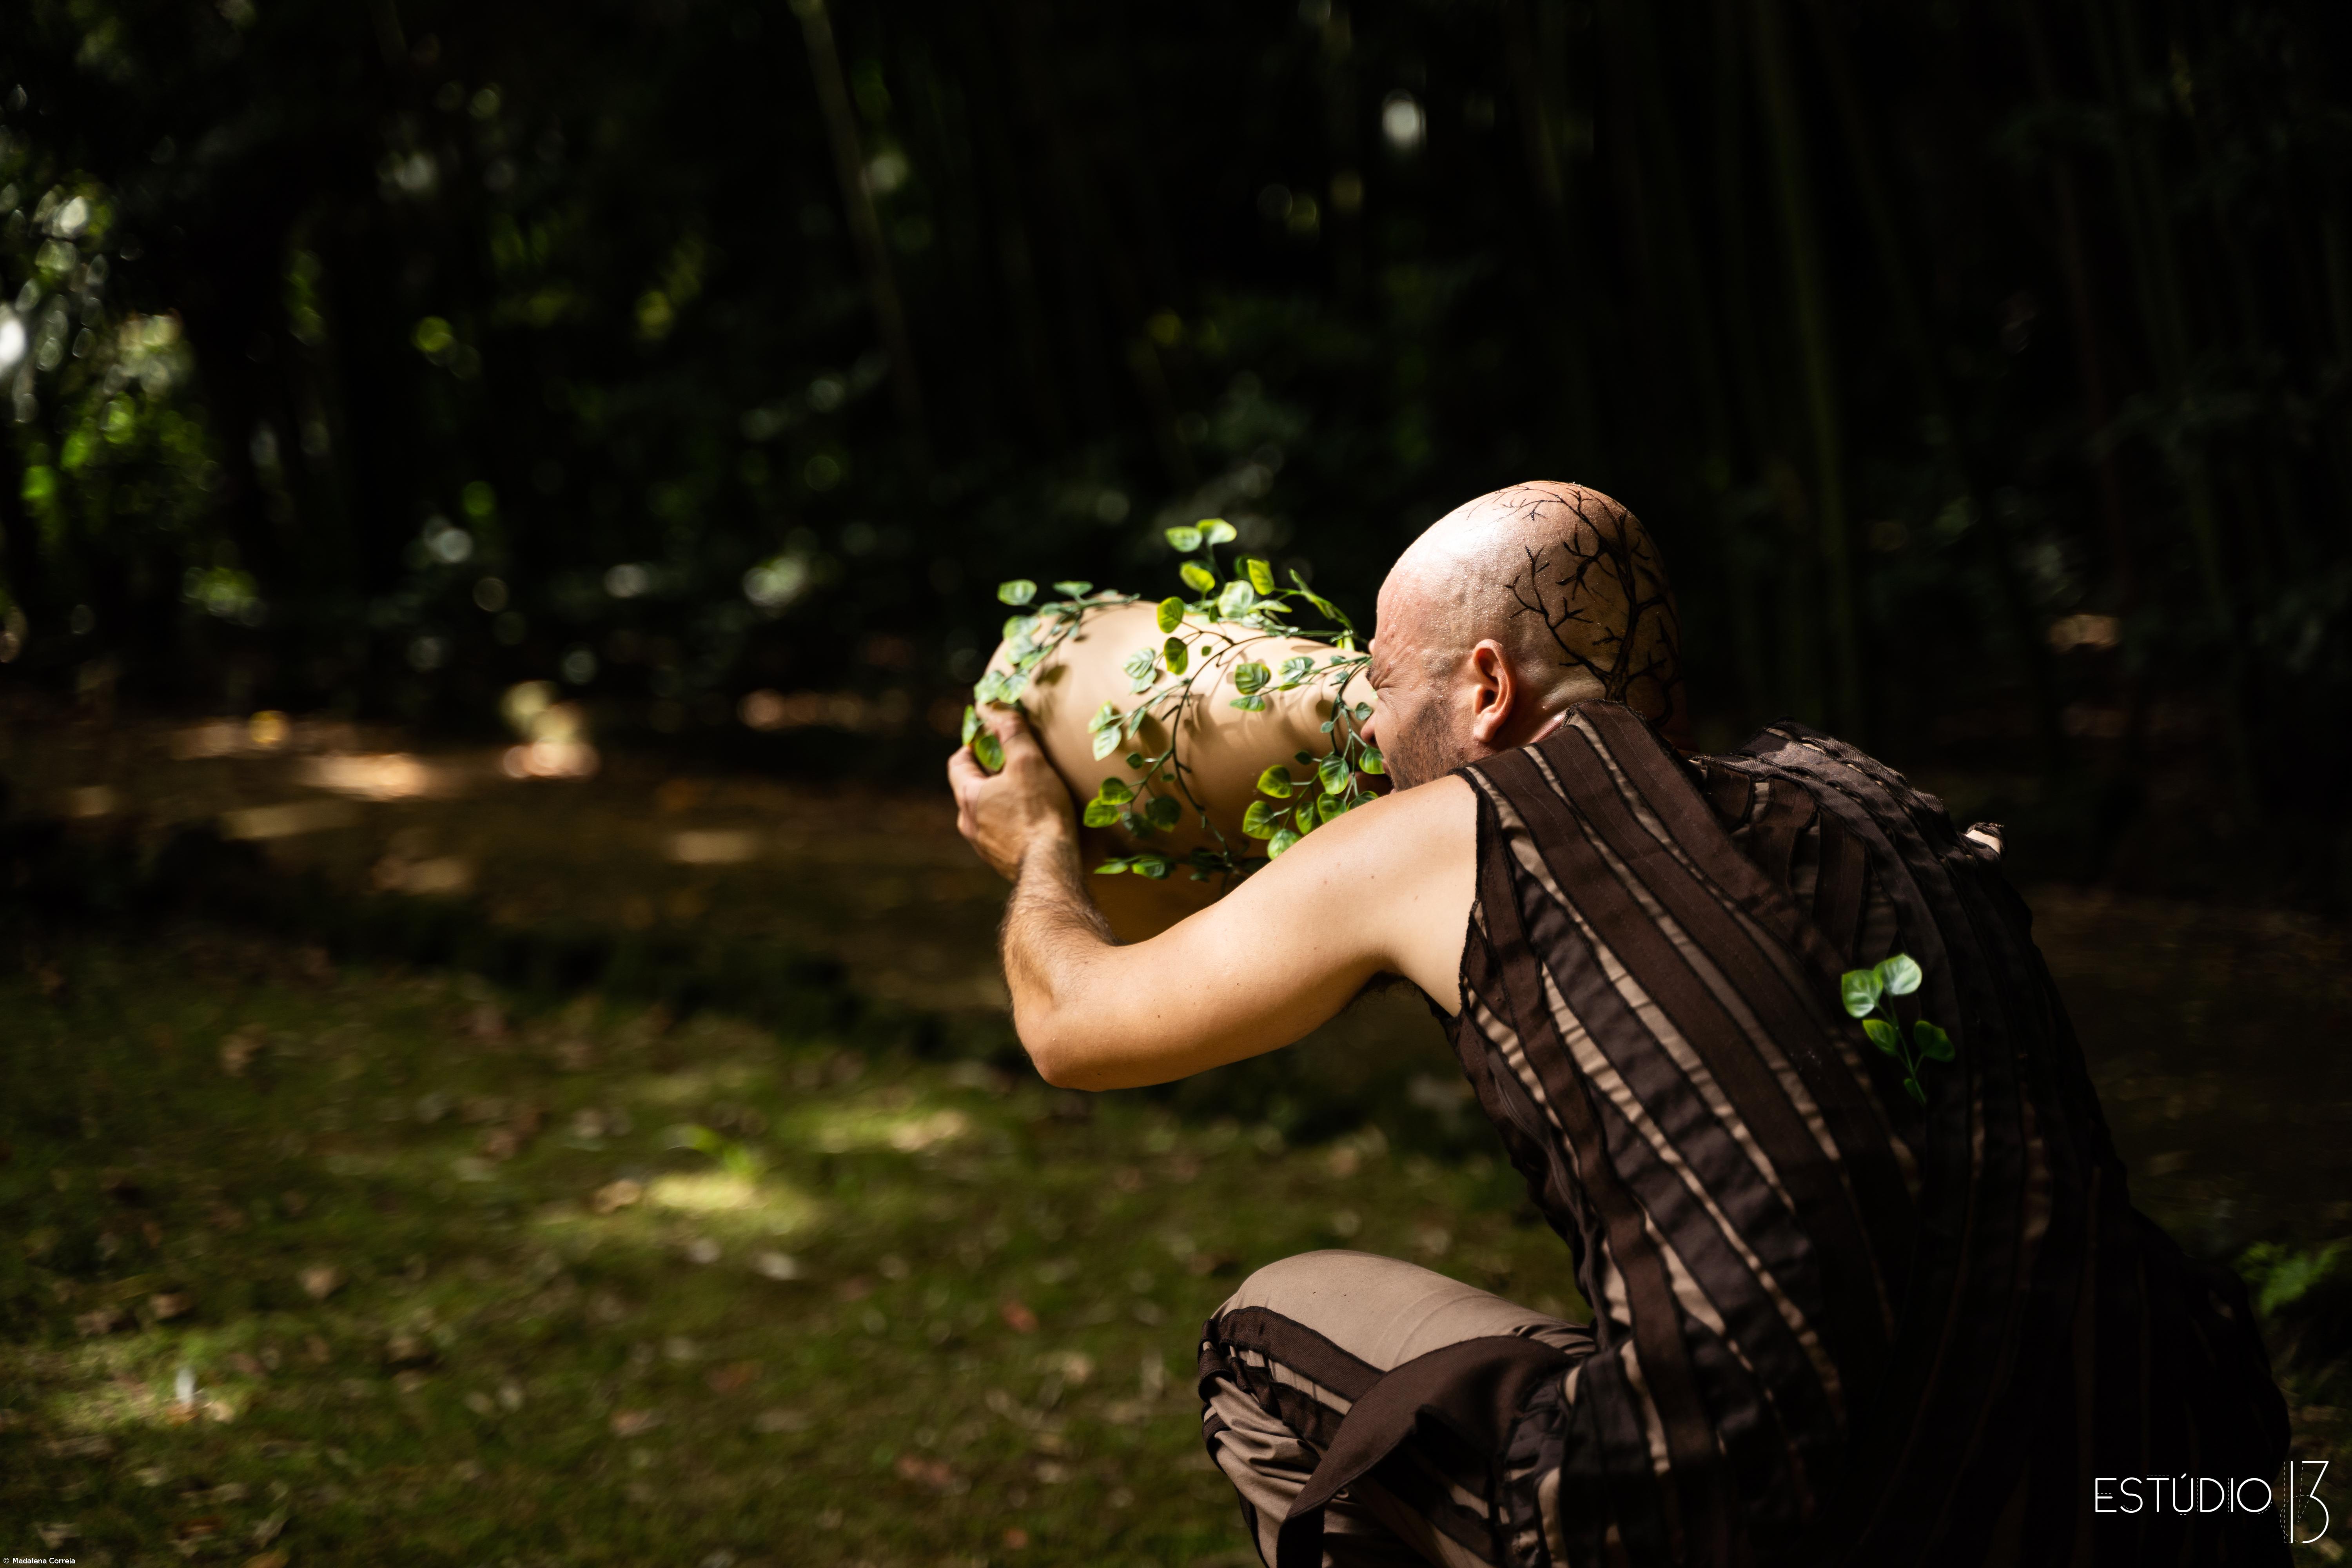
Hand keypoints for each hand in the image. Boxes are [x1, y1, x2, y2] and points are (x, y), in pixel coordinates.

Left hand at [947, 705, 1076, 879]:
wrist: (1052, 868)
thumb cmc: (1039, 812)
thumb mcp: (1028, 762)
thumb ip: (1011, 732)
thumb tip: (994, 708)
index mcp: (968, 798)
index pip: (957, 763)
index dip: (972, 746)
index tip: (991, 738)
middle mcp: (969, 825)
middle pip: (972, 788)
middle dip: (990, 772)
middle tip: (1014, 762)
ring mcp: (984, 847)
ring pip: (987, 813)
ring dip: (1002, 799)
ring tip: (1029, 792)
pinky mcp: (1002, 863)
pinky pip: (1003, 834)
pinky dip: (1013, 822)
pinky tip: (1035, 821)